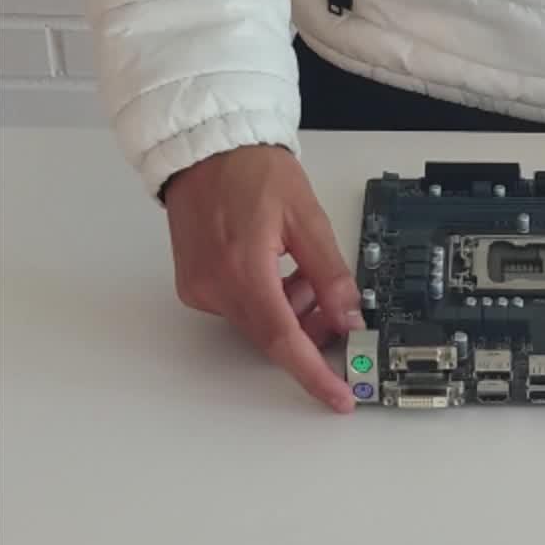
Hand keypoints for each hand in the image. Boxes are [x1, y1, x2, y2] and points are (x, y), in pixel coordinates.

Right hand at [162, 144, 361, 412]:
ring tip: (303, 270)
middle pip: (272, 335)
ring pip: (257, 323)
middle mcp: (214, 284)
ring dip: (290, 310)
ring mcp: (200, 287)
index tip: (338, 395)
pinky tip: (277, 268)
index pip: (283, 339)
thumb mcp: (306, 216)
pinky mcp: (194, 284)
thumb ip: (330, 274)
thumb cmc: (249, 169)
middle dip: (309, 330)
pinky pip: (239, 308)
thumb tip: (349, 316)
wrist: (204, 149)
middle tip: (334, 307)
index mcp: (243, 268)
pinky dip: (267, 299)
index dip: (313, 373)